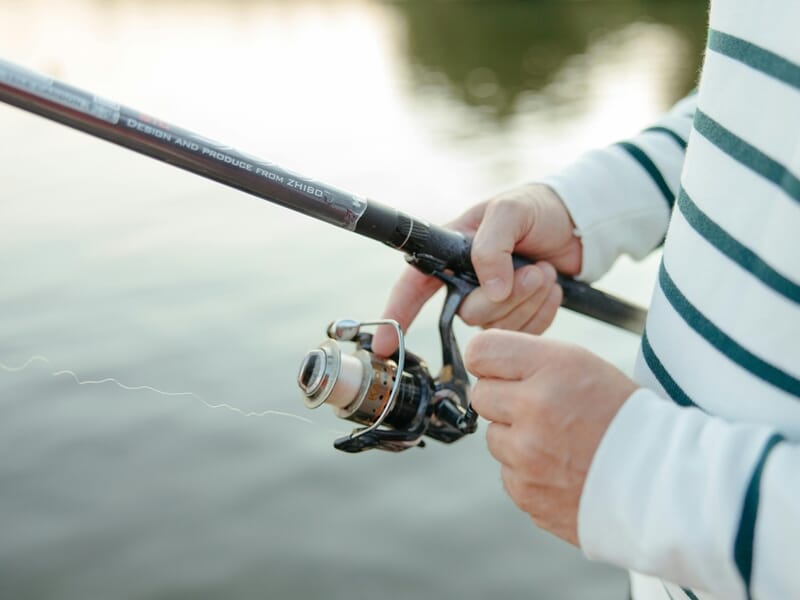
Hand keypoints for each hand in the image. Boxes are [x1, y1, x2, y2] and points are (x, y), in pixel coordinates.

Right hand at [372, 184, 581, 355]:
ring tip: (545, 272)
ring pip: (497, 328)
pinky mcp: (517, 317)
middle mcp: (466, 282)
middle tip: (534, 270)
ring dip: (530, 300)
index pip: (414, 287)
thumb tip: (490, 292)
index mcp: (451, 254)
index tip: (385, 344)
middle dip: (506, 296)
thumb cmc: (538, 208)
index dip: (398, 314)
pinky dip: (543, 312)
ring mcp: (492, 303)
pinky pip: (523, 334)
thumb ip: (491, 247)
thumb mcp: (510, 211)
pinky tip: (551, 288)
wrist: (579, 224)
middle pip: (468, 315)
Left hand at [466, 329, 636, 545]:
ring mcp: (527, 454)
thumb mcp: (583, 365)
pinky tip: (562, 468)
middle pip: (480, 395)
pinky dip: (528, 472)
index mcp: (551, 367)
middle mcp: (533, 407)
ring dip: (516, 438)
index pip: (481, 351)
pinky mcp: (526, 492)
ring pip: (493, 437)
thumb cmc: (624, 416)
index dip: (489, 360)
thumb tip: (482, 363)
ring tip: (559, 442)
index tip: (498, 369)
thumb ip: (529, 360)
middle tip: (539, 408)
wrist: (664, 481)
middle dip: (503, 400)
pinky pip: (508, 473)